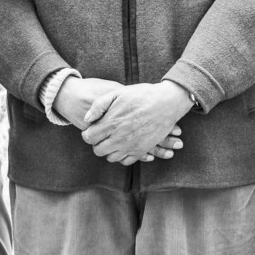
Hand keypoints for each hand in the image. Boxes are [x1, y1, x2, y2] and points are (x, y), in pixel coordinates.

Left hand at [54, 78, 182, 161]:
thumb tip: (87, 119)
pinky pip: (126, 161)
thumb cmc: (142, 95)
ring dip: (109, 150)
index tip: (92, 128)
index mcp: (111, 123)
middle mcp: (119, 138)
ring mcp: (131, 146)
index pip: (89, 137)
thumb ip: (99, 105)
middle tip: (102, 134)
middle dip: (97, 143)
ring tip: (113, 138)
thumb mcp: (117, 93)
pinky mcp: (141, 150)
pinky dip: (122, 155)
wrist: (166, 103)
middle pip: (98, 150)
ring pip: (111, 158)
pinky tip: (123, 144)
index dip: (88, 133)